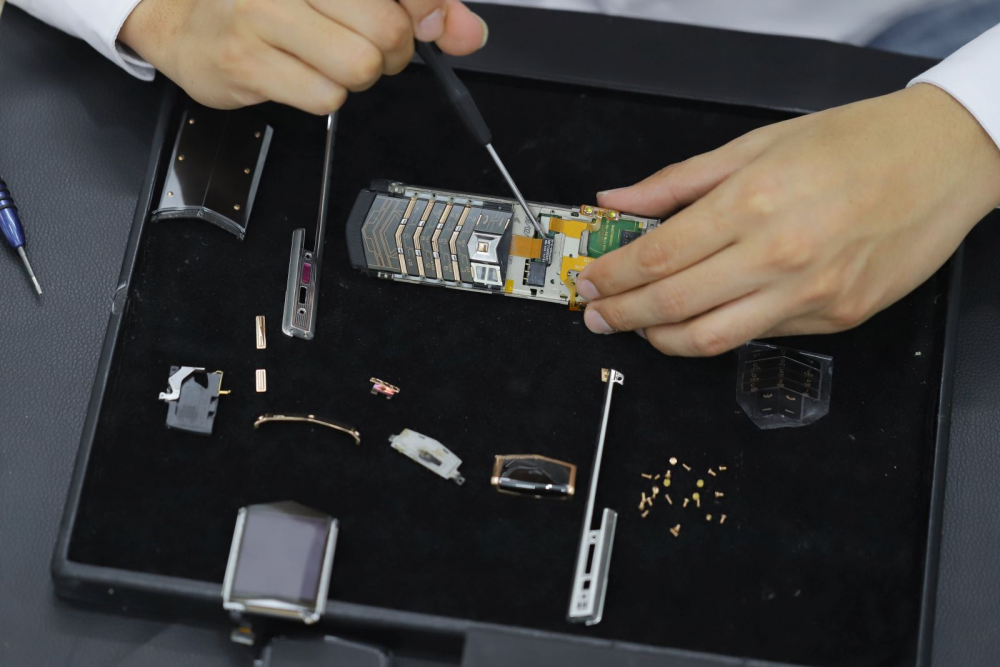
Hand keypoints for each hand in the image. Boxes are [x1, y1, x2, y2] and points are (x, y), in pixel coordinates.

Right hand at [120, 0, 486, 113]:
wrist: (182, 20)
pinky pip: (324, 99)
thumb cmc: (267, 4)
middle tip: (364, 46)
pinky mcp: (246, 62)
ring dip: (355, 77)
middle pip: (387, 31)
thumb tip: (465, 31)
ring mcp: (263, 15)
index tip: (420, 21)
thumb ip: (414, 6)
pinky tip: (298, 75)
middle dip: (390, 52)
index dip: (425, 12)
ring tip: (326, 60)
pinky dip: (323, 98)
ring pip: (359, 68)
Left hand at [577, 84, 999, 355]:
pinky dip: (720, 330)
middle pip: (672, 304)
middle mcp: (778, 256)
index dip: (611, 276)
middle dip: (621, 314)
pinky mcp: (836, 320)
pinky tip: (704, 316)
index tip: (590, 281)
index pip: (656, 257)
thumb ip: (678, 182)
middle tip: (596, 314)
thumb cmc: (856, 143)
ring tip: (640, 326)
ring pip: (710, 339)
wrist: (944, 160)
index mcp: (752, 203)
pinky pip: (759, 337)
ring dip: (661, 338)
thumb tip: (619, 200)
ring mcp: (810, 296)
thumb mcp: (757, 144)